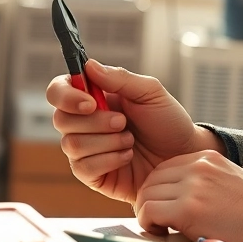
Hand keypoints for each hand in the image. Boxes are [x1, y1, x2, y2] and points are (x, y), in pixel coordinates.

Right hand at [47, 60, 223, 203]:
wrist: (184, 157)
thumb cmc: (168, 122)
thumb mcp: (151, 92)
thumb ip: (120, 78)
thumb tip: (89, 66)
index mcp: (93, 98)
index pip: (59, 91)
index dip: (66, 96)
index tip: (91, 102)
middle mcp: (84, 123)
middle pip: (61, 119)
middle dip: (96, 122)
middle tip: (123, 122)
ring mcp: (86, 151)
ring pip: (71, 145)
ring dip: (106, 142)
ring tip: (130, 140)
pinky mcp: (93, 175)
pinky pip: (83, 168)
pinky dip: (109, 160)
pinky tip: (126, 156)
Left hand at [135, 150, 242, 241]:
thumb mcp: (231, 181)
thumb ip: (206, 180)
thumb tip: (177, 193)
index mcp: (208, 157)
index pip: (164, 168)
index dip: (159, 190)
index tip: (164, 208)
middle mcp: (199, 166)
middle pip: (151, 180)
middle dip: (150, 202)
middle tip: (159, 222)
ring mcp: (193, 186)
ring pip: (146, 195)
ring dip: (148, 214)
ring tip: (162, 229)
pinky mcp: (188, 209)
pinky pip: (148, 212)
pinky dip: (148, 224)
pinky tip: (162, 234)